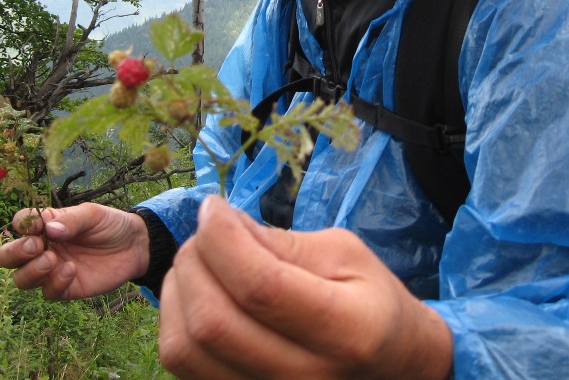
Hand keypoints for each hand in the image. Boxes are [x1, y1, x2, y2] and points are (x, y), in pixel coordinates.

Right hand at [0, 203, 148, 299]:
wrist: (135, 246)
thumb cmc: (110, 225)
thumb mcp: (93, 215)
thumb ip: (71, 220)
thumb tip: (48, 229)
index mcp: (46, 225)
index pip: (20, 224)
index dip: (22, 225)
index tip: (36, 225)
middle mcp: (43, 249)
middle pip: (8, 257)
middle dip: (14, 253)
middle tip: (35, 246)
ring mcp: (51, 270)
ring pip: (22, 279)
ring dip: (31, 271)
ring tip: (52, 260)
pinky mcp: (65, 288)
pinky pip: (48, 292)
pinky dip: (54, 283)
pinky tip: (71, 270)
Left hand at [158, 196, 452, 379]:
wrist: (390, 366)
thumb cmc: (370, 300)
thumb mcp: (346, 254)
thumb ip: (283, 244)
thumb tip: (220, 227)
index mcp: (345, 331)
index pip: (259, 287)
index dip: (222, 238)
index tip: (214, 206)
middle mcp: (303, 379)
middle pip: (212, 322)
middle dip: (195, 259)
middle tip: (208, 230)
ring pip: (184, 349)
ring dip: (179, 289)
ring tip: (202, 259)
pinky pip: (182, 365)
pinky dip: (178, 318)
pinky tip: (199, 292)